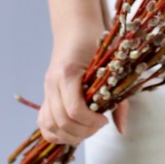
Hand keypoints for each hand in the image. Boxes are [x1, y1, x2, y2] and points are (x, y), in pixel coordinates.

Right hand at [38, 31, 128, 145]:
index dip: (90, 122)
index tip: (105, 120)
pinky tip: (72, 131)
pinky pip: (43, 122)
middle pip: (61, 122)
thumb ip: (118, 98)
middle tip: (99, 126)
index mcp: (68, 73)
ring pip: (48, 126)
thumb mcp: (111, 66)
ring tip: (87, 130)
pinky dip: (55, 133)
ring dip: (69, 136)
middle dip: (83, 131)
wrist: (76, 28)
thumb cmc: (97, 43)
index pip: (74, 110)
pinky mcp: (46, 94)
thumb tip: (121, 129)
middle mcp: (53, 83)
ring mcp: (46, 89)